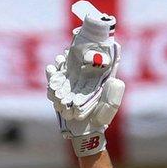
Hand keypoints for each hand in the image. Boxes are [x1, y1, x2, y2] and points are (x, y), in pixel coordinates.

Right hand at [46, 8, 123, 156]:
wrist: (86, 131)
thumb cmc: (100, 118)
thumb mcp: (110, 107)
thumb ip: (113, 95)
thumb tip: (115, 80)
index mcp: (101, 79)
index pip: (103, 59)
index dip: (101, 47)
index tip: (98, 35)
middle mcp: (88, 79)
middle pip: (82, 59)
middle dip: (77, 50)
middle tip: (73, 42)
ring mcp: (74, 83)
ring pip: (68, 66)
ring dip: (64, 61)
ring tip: (61, 58)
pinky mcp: (63, 90)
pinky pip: (56, 79)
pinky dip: (53, 74)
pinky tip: (51, 69)